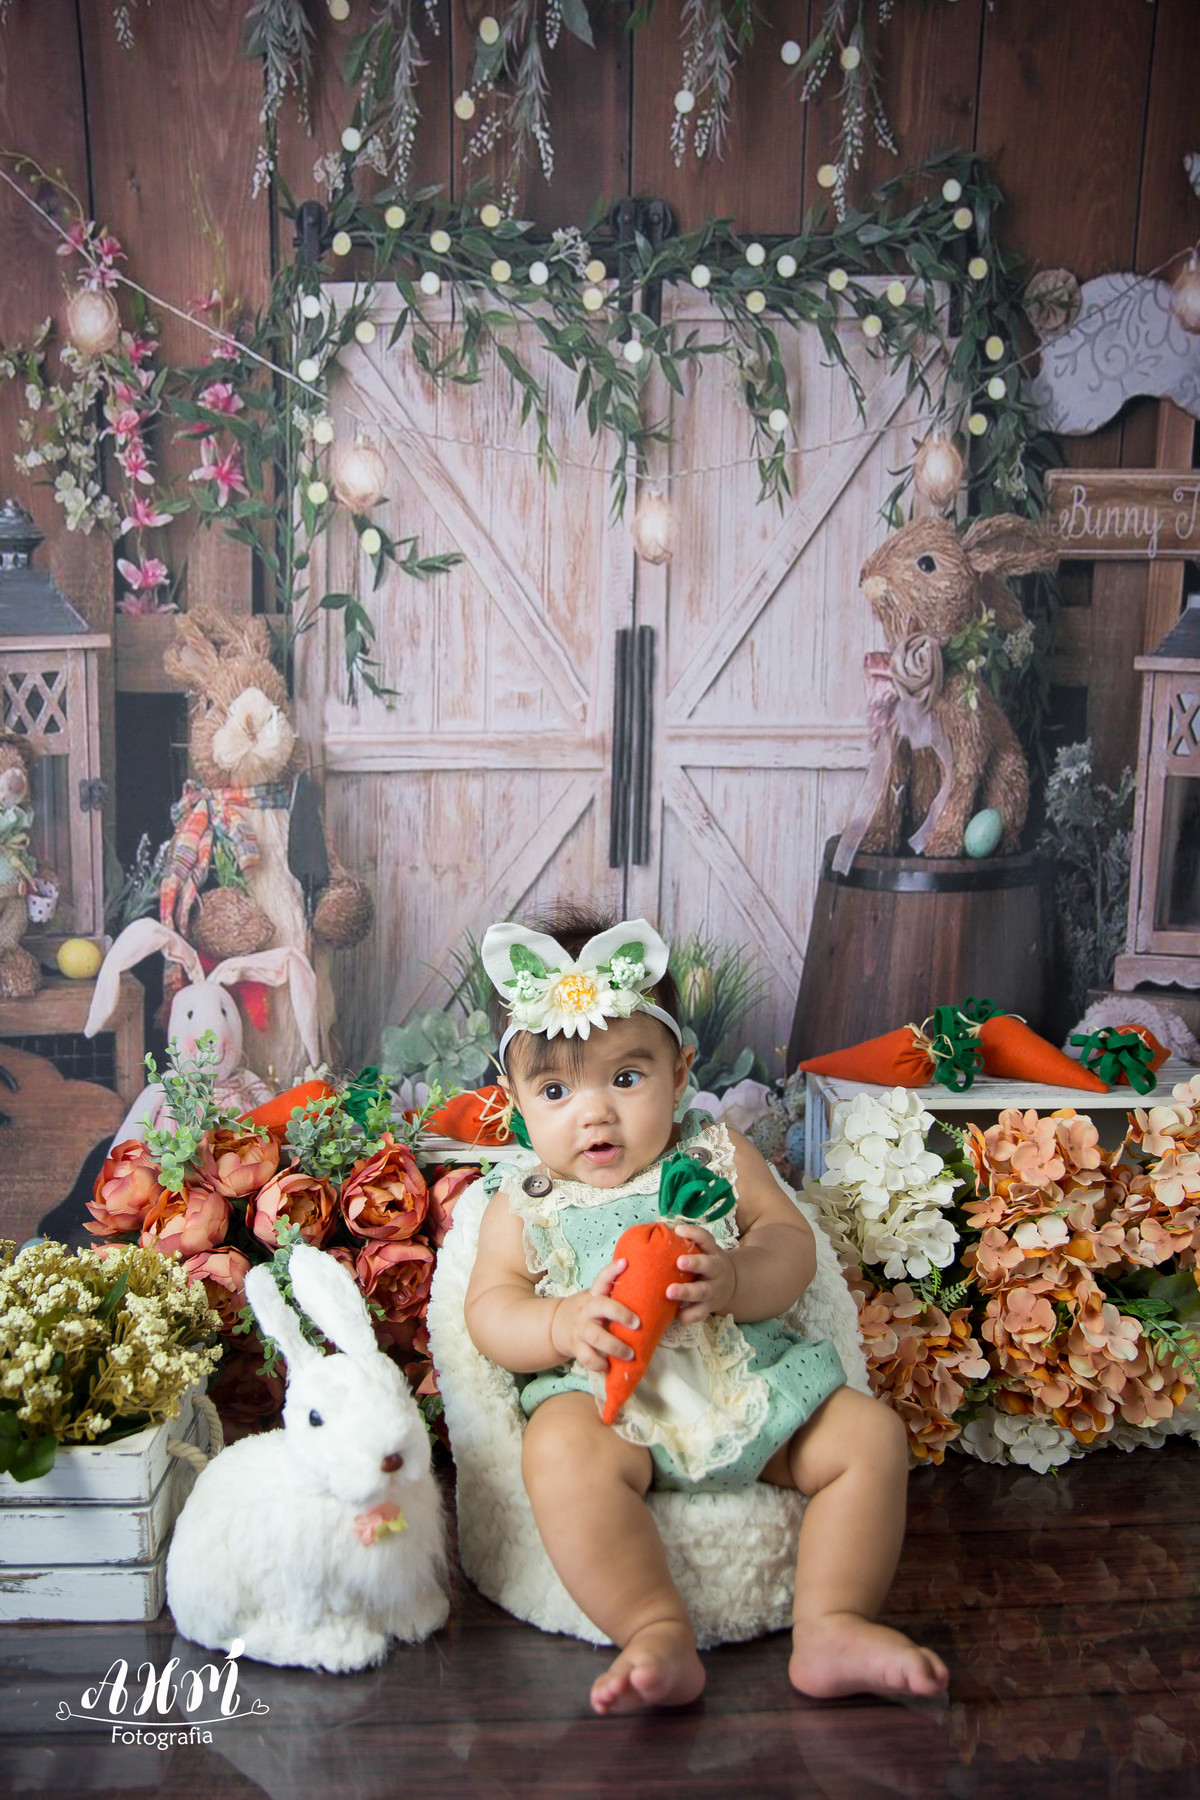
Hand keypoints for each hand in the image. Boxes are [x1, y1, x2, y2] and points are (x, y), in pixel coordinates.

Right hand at [549, 1258, 639, 1374]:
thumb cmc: (588, 1312)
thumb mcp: (597, 1299)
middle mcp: (587, 1309)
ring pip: (596, 1336)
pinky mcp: (576, 1346)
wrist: (556, 1326)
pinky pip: (587, 1357)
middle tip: (637, 1324)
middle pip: (601, 1306)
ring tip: (630, 1354)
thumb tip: (652, 1291)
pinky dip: (599, 1364)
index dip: (612, 1270)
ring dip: (615, 1346)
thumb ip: (616, 1296)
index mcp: (595, 1295)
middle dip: (620, 1314)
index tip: (625, 1263)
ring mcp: (581, 1328)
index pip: (602, 1279)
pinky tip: (608, 1366)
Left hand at [667, 1223, 736, 1323]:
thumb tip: (651, 1232)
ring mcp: (714, 1290)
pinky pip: (698, 1313)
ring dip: (686, 1292)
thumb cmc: (705, 1263)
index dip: (694, 1234)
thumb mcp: (703, 1251)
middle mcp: (716, 1270)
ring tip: (669, 1291)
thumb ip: (683, 1244)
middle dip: (695, 1263)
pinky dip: (686, 1315)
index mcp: (712, 1252)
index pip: (706, 1239)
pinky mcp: (709, 1308)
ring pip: (703, 1291)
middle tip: (679, 1262)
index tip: (678, 1230)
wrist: (731, 1285)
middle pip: (709, 1265)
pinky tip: (674, 1314)